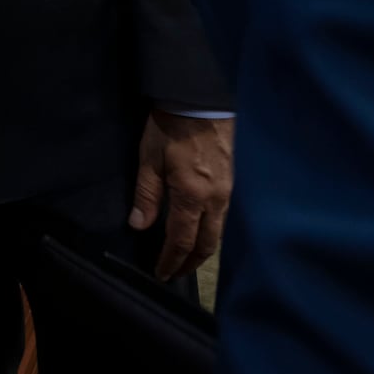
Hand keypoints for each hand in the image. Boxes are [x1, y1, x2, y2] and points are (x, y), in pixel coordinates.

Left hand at [130, 110, 232, 280]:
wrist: (201, 100)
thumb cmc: (170, 127)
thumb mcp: (149, 159)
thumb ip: (146, 195)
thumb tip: (139, 226)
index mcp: (192, 196)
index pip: (182, 241)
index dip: (171, 261)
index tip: (162, 274)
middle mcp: (215, 200)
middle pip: (207, 244)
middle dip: (190, 263)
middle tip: (176, 273)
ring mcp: (228, 191)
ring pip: (219, 232)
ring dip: (203, 250)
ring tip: (188, 258)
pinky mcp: (233, 182)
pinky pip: (224, 217)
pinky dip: (212, 232)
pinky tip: (202, 231)